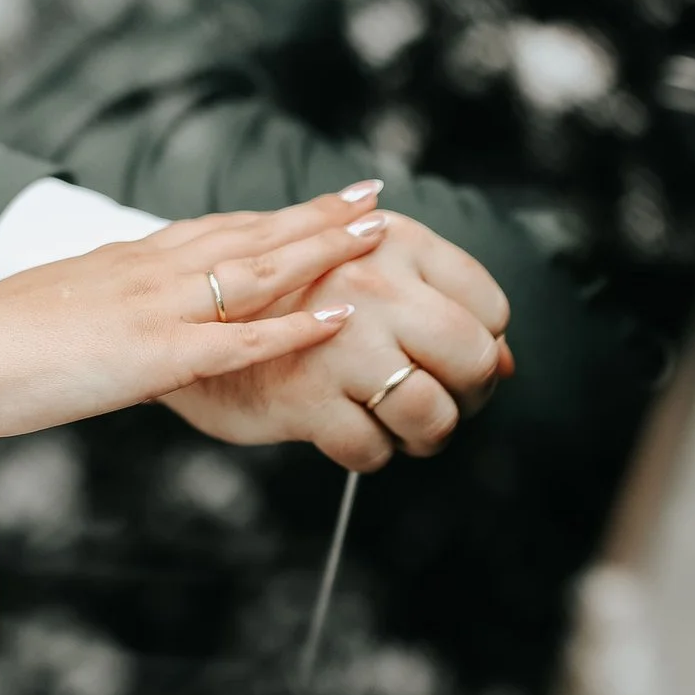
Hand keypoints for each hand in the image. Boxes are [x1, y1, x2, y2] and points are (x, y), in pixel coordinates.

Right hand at [0, 189, 392, 442]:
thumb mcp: (53, 318)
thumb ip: (98, 317)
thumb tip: (117, 329)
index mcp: (125, 262)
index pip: (218, 230)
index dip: (276, 216)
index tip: (319, 201)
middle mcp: (148, 271)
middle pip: (251, 236)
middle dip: (317, 217)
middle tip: (375, 196)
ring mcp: (154, 309)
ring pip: (257, 271)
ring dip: (322, 249)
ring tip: (376, 232)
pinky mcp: (152, 354)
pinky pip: (238, 339)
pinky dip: (295, 327)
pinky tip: (340, 317)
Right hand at [163, 203, 511, 471]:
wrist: (184, 311)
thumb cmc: (287, 294)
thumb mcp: (364, 269)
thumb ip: (435, 302)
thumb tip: (509, 363)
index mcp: (396, 241)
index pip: (489, 307)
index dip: (483, 346)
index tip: (455, 363)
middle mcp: (374, 283)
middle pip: (473, 359)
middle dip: (467, 397)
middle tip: (442, 406)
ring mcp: (339, 341)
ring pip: (430, 412)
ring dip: (424, 434)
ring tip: (403, 428)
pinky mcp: (304, 397)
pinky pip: (372, 449)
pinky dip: (371, 453)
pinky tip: (353, 434)